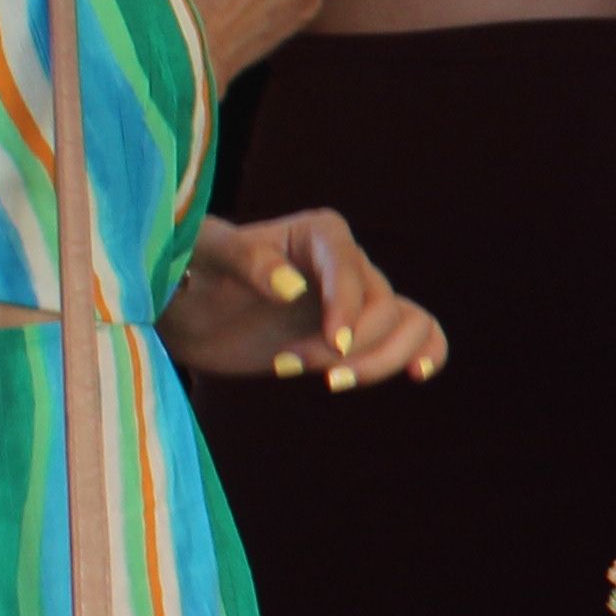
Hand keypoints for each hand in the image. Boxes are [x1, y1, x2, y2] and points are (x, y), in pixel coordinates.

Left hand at [166, 209, 446, 388]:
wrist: (188, 311)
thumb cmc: (191, 271)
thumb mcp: (205, 256)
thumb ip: (246, 260)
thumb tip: (294, 288)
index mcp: (320, 234)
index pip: (351, 271)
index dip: (347, 310)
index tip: (333, 346)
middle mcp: (349, 263)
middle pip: (385, 307)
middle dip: (348, 347)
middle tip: (287, 365)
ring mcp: (358, 300)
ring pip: (410, 325)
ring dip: (378, 362)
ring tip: (327, 382)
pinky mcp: (359, 332)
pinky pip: (417, 335)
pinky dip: (427, 352)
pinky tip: (416, 374)